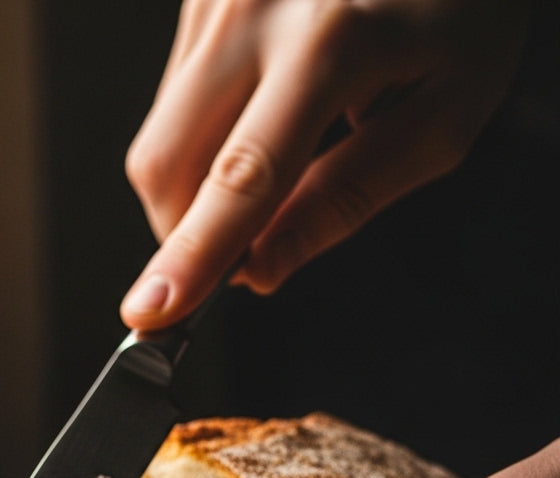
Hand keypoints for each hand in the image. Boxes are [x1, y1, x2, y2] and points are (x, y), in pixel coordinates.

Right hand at [120, 0, 532, 328]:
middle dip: (189, 234)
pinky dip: (204, 141)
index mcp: (331, 42)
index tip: (152, 314)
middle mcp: (253, 10)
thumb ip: (346, 198)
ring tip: (274, 157)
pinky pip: (172, 103)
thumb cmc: (457, 10)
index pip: (242, 178)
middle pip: (168, 166)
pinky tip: (260, 115)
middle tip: (248, 246)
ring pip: (159, 141)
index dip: (193, 256)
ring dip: (197, 189)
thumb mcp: (441, 115)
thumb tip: (261, 269)